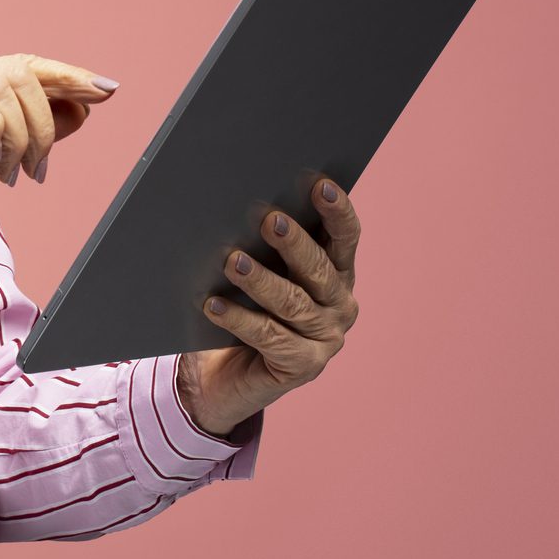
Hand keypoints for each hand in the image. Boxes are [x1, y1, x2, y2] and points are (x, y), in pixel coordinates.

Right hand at [0, 55, 117, 291]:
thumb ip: (30, 132)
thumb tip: (80, 107)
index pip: (22, 65)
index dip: (68, 75)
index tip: (106, 90)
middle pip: (20, 73)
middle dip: (45, 123)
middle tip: (37, 169)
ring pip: (1, 87)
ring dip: (23, 136)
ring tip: (12, 173)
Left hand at [176, 176, 363, 437]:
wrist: (221, 374)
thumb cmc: (239, 306)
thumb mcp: (254, 270)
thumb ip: (258, 244)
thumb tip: (235, 203)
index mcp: (336, 273)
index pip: (345, 238)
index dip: (336, 211)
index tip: (319, 184)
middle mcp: (339, 305)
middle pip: (319, 270)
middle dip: (294, 243)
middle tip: (269, 220)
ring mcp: (325, 339)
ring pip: (293, 303)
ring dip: (260, 280)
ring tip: (231, 261)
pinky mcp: (302, 367)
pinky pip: (269, 337)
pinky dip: (239, 319)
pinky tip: (213, 305)